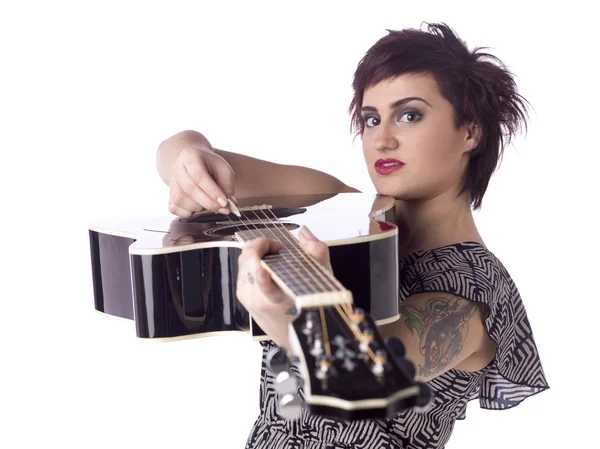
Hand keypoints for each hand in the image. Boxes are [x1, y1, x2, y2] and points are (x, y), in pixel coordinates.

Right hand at [168, 146, 235, 217]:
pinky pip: (174, 208)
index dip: (212, 191)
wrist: (194, 162)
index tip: (224, 202)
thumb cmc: (211, 166)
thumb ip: (227, 186)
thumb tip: (228, 204)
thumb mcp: (224, 170)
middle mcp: (176, 168)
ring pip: (180, 200)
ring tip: (209, 203)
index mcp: (190, 156)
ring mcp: (171, 182)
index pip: (199, 176)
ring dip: (198, 207)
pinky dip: (187, 212)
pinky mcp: (169, 195)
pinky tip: (198, 207)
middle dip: (208, 203)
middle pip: (189, 189)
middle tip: (222, 208)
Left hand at [236, 226, 331, 352]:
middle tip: (278, 246)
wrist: (296, 333)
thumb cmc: (308, 306)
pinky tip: (266, 263)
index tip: (272, 254)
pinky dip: (252, 260)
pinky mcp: (241, 295)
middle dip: (262, 245)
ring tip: (273, 254)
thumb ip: (316, 252)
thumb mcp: (321, 280)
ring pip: (244, 261)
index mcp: (279, 299)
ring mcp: (246, 297)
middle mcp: (258, 299)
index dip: (264, 269)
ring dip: (257, 252)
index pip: (264, 285)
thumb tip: (303, 233)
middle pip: (249, 260)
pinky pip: (242, 268)